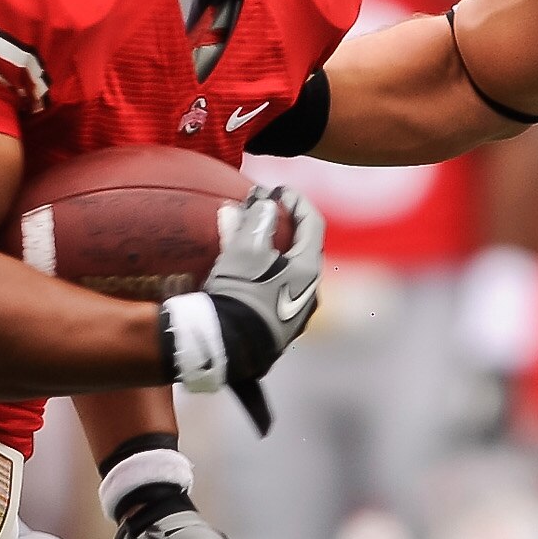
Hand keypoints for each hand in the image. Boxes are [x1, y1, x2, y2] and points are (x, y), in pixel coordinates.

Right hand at [197, 183, 324, 432]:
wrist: (225, 348)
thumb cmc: (239, 294)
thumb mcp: (245, 249)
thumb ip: (257, 220)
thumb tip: (264, 203)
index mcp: (309, 270)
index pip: (312, 223)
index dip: (296, 200)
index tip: (277, 189)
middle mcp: (309, 293)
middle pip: (299, 248)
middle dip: (279, 226)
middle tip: (260, 212)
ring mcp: (295, 314)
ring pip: (285, 270)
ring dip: (267, 250)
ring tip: (244, 237)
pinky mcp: (277, 329)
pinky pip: (273, 289)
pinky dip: (261, 271)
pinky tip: (240, 268)